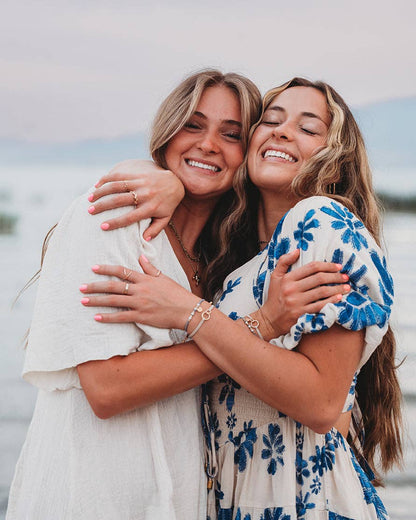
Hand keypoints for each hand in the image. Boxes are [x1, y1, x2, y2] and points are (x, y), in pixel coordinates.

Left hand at [80, 256, 197, 329]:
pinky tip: (97, 317)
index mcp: (145, 279)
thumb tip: (141, 256)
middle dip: (95, 286)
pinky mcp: (141, 316)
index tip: (94, 268)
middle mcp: (140, 290)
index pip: (122, 271)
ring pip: (114, 300)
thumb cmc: (177, 294)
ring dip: (97, 300)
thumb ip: (150, 268)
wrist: (186, 310)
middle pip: (113, 286)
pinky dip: (108, 317)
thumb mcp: (164, 277)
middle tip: (81, 287)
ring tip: (83, 300)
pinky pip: (121, 317)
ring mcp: (140, 303)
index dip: (106, 269)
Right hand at [88, 160, 184, 238]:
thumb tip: (144, 240)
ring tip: (89, 199)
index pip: (130, 217)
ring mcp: (140, 183)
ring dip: (101, 192)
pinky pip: (119, 175)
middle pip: (119, 201)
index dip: (115, 222)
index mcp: (150, 208)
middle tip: (90, 211)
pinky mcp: (137, 174)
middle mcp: (144, 195)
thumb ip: (156, 229)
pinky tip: (96, 185)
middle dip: (103, 206)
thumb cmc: (168, 204)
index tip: (102, 227)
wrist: (175, 182)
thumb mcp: (165, 218)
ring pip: (116, 186)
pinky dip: (106, 179)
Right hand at [259, 250, 349, 337]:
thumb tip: (298, 250)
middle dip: (335, 276)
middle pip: (319, 279)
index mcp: (287, 278)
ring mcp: (296, 302)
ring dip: (337, 288)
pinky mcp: (301, 314)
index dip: (327, 265)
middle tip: (345, 277)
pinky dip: (331, 301)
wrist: (269, 320)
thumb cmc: (274, 297)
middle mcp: (291, 289)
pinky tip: (339, 298)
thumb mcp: (275, 277)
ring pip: (322, 292)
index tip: (338, 266)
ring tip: (347, 287)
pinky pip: (320, 306)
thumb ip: (284, 261)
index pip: (311, 267)